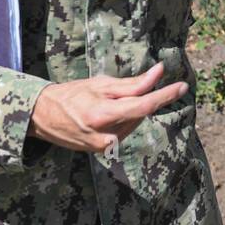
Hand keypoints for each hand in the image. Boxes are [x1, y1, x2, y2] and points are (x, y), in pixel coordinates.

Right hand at [29, 62, 185, 153]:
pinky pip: (123, 132)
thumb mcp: (100, 84)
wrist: (42, 116)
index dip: (165, 96)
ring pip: (133, 124)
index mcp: (103, 115)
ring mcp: (103, 147)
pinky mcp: (100, 152)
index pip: (143, 105)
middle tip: (120, 91)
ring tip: (105, 104)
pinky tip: (104, 115)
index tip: (182, 87)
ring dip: (130, 111)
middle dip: (139, 100)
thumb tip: (159, 72)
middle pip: (139, 114)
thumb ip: (132, 83)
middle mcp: (105, 136)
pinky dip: (122, 121)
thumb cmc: (71, 95)